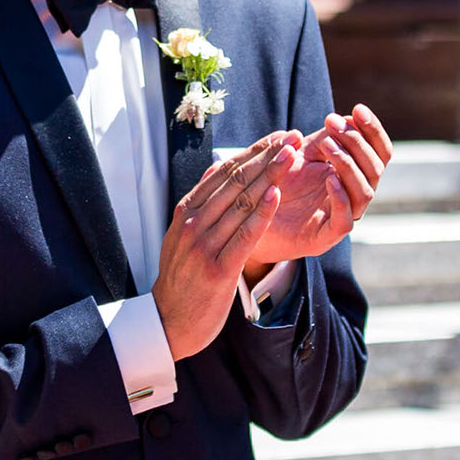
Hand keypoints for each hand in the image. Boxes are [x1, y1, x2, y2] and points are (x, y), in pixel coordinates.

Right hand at [153, 137, 292, 359]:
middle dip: (266, 157)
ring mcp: (203, 246)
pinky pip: (244, 236)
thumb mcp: (181, 236)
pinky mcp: (218, 269)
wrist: (167, 322)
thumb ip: (199, 206)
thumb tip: (215, 171)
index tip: (276, 138)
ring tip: (292, 156)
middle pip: (234, 182)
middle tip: (290, 138)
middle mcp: (192, 225)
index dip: (252, 152)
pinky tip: (277, 195)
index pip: (222, 173)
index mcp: (184, 213)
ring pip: (241, 203)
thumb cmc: (182, 279)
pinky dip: (261, 213)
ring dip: (269, 176)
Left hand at [245, 105, 393, 269]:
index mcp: (355, 173)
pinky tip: (329, 179)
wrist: (254, 217)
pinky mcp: (326, 237)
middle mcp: (354, 195)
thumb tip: (343, 118)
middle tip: (332, 123)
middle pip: (376, 168)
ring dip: (348, 165)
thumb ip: (323, 138)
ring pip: (365, 192)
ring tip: (327, 145)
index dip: (373, 130)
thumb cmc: (282, 182)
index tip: (357, 108)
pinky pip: (345, 220)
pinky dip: (341, 198)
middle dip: (357, 142)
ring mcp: (343, 216)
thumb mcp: (302, 153)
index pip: (379, 152)